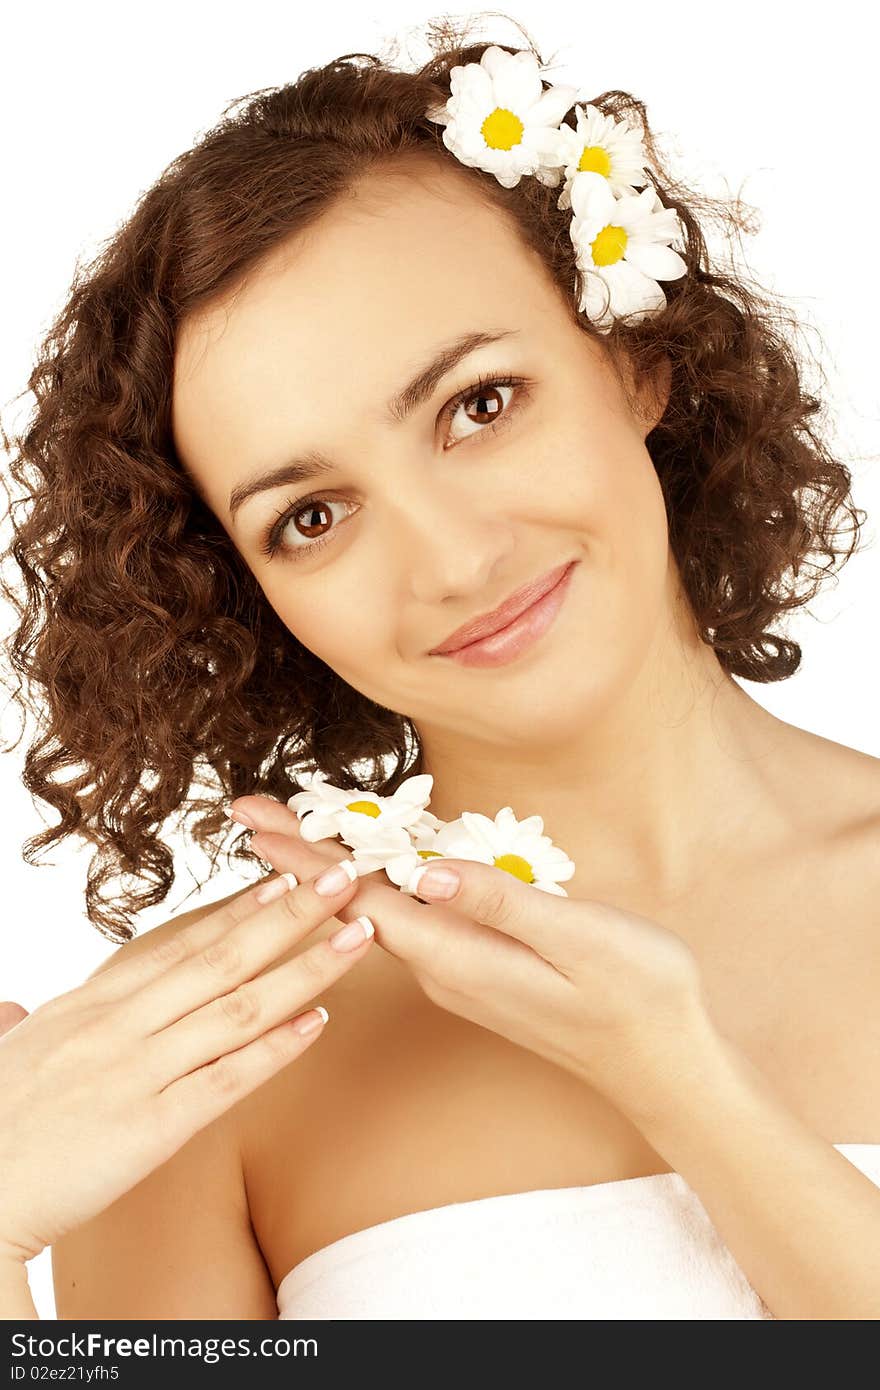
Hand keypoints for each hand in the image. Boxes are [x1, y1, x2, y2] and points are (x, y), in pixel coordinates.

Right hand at [0, 863, 371, 1263]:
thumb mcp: (2, 1054)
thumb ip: (18, 1023)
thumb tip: (12, 1007)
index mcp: (91, 1004)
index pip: (178, 943)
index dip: (237, 909)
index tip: (282, 877)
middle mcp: (120, 1024)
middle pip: (221, 957)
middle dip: (289, 914)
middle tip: (342, 879)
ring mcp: (139, 1070)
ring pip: (239, 1005)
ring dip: (306, 968)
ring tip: (356, 937)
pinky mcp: (152, 1125)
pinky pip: (228, 1077)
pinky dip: (278, 1047)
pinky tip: (321, 1022)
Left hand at [233, 795, 718, 1119]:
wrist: (662, 1064)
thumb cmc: (636, 994)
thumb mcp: (578, 938)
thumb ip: (500, 904)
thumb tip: (424, 871)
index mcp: (457, 957)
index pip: (360, 897)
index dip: (306, 853)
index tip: (255, 819)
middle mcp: (442, 969)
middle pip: (351, 903)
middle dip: (298, 854)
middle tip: (246, 811)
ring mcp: (457, 973)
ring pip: (375, 911)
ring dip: (328, 869)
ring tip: (284, 833)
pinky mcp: (476, 971)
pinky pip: (406, 923)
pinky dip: (372, 888)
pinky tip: (361, 874)